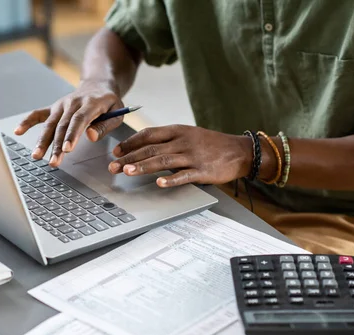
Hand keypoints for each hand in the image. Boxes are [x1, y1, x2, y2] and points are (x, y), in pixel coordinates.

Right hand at [14, 80, 123, 166]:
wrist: (98, 85)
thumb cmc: (109, 102)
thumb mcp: (117, 112)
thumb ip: (106, 125)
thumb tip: (91, 137)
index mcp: (90, 103)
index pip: (79, 120)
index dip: (72, 135)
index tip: (67, 149)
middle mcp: (72, 103)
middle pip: (62, 126)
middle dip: (56, 145)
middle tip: (53, 162)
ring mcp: (61, 105)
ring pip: (50, 124)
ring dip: (42, 141)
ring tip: (36, 156)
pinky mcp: (54, 108)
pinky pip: (38, 114)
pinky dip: (27, 121)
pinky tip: (18, 131)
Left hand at [108, 125, 253, 186]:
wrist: (240, 151)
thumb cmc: (211, 144)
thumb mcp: (189, 135)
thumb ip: (168, 141)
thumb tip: (144, 149)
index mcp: (178, 131)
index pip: (149, 134)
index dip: (130, 143)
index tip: (116, 151)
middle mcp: (183, 141)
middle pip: (151, 149)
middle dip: (130, 158)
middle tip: (113, 166)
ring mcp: (193, 156)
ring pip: (163, 161)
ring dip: (143, 166)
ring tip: (127, 172)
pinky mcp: (202, 171)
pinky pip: (184, 176)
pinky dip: (170, 180)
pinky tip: (159, 183)